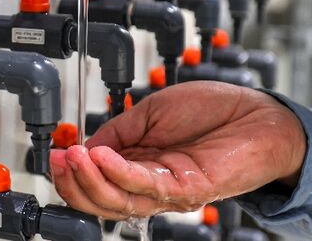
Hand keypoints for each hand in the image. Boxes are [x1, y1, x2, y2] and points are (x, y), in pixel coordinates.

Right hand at [50, 81, 305, 218]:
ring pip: (118, 201)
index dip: (72, 172)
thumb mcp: (151, 113)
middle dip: (73, 183)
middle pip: (102, 200)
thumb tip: (85, 146)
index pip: (97, 181)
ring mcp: (169, 191)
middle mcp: (152, 184)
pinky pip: (143, 186)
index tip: (54, 153)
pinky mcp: (187, 189)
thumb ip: (119, 130)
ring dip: (88, 180)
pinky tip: (99, 156)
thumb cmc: (213, 111)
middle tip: (56, 160)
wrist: (257, 113)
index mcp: (140, 165)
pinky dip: (116, 172)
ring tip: (71, 158)